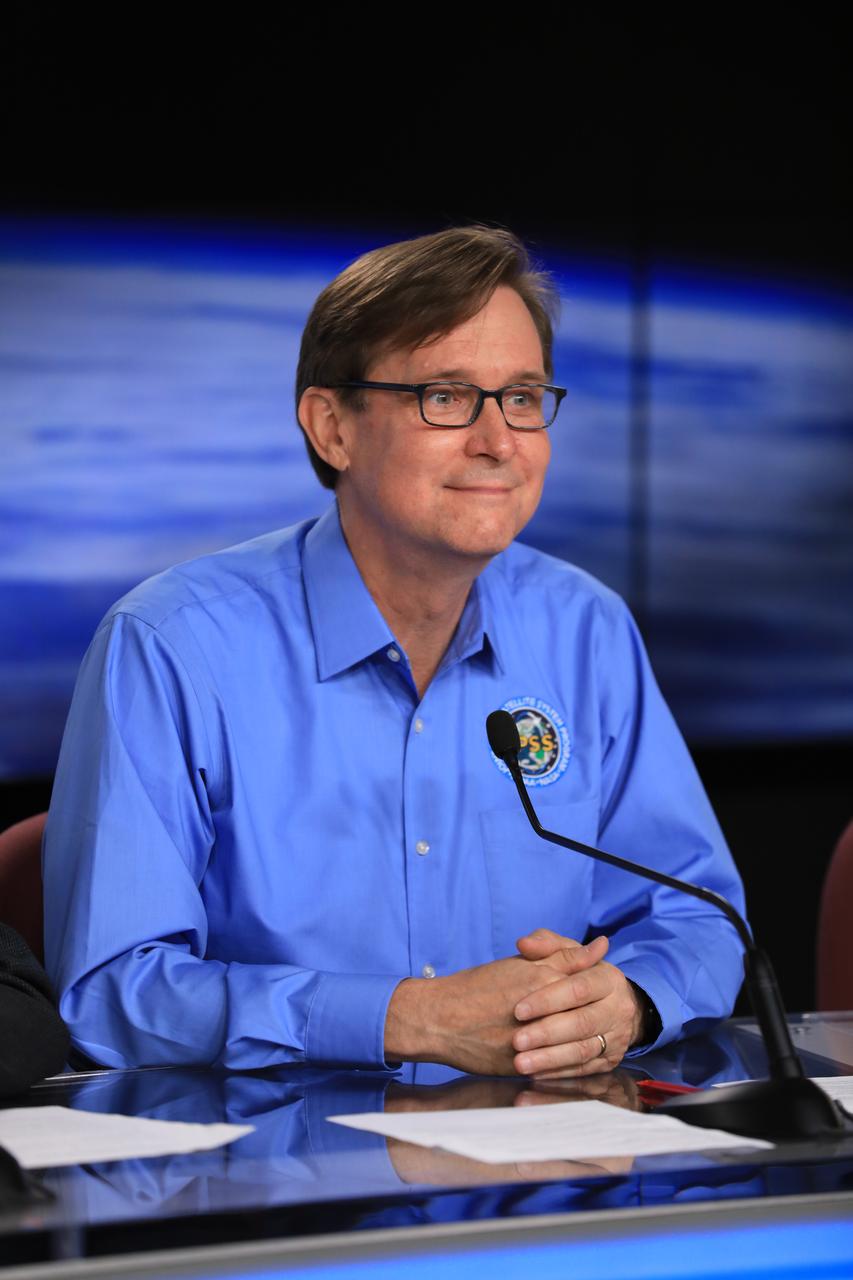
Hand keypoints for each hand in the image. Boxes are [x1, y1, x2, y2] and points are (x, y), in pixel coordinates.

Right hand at [384, 942, 605, 1075]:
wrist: (441, 1018)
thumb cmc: (477, 987)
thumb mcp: (521, 964)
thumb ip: (562, 954)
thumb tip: (602, 945)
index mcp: (543, 980)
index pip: (590, 984)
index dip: (601, 987)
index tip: (608, 991)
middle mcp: (544, 1010)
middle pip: (588, 1016)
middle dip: (599, 1019)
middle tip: (606, 1018)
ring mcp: (534, 1041)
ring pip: (578, 1045)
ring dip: (586, 1043)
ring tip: (590, 1039)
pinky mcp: (524, 1065)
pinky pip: (559, 1068)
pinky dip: (569, 1064)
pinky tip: (573, 1059)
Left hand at [511, 928, 644, 1078]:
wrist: (614, 1004)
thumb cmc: (580, 975)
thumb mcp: (567, 953)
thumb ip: (545, 945)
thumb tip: (523, 943)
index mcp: (608, 979)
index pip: (578, 989)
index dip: (547, 1000)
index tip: (518, 1010)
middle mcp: (617, 1009)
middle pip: (581, 1023)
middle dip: (546, 1034)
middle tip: (516, 1041)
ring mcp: (616, 1038)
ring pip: (582, 1051)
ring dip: (549, 1060)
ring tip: (520, 1063)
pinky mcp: (610, 1061)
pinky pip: (583, 1071)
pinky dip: (557, 1074)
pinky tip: (534, 1075)